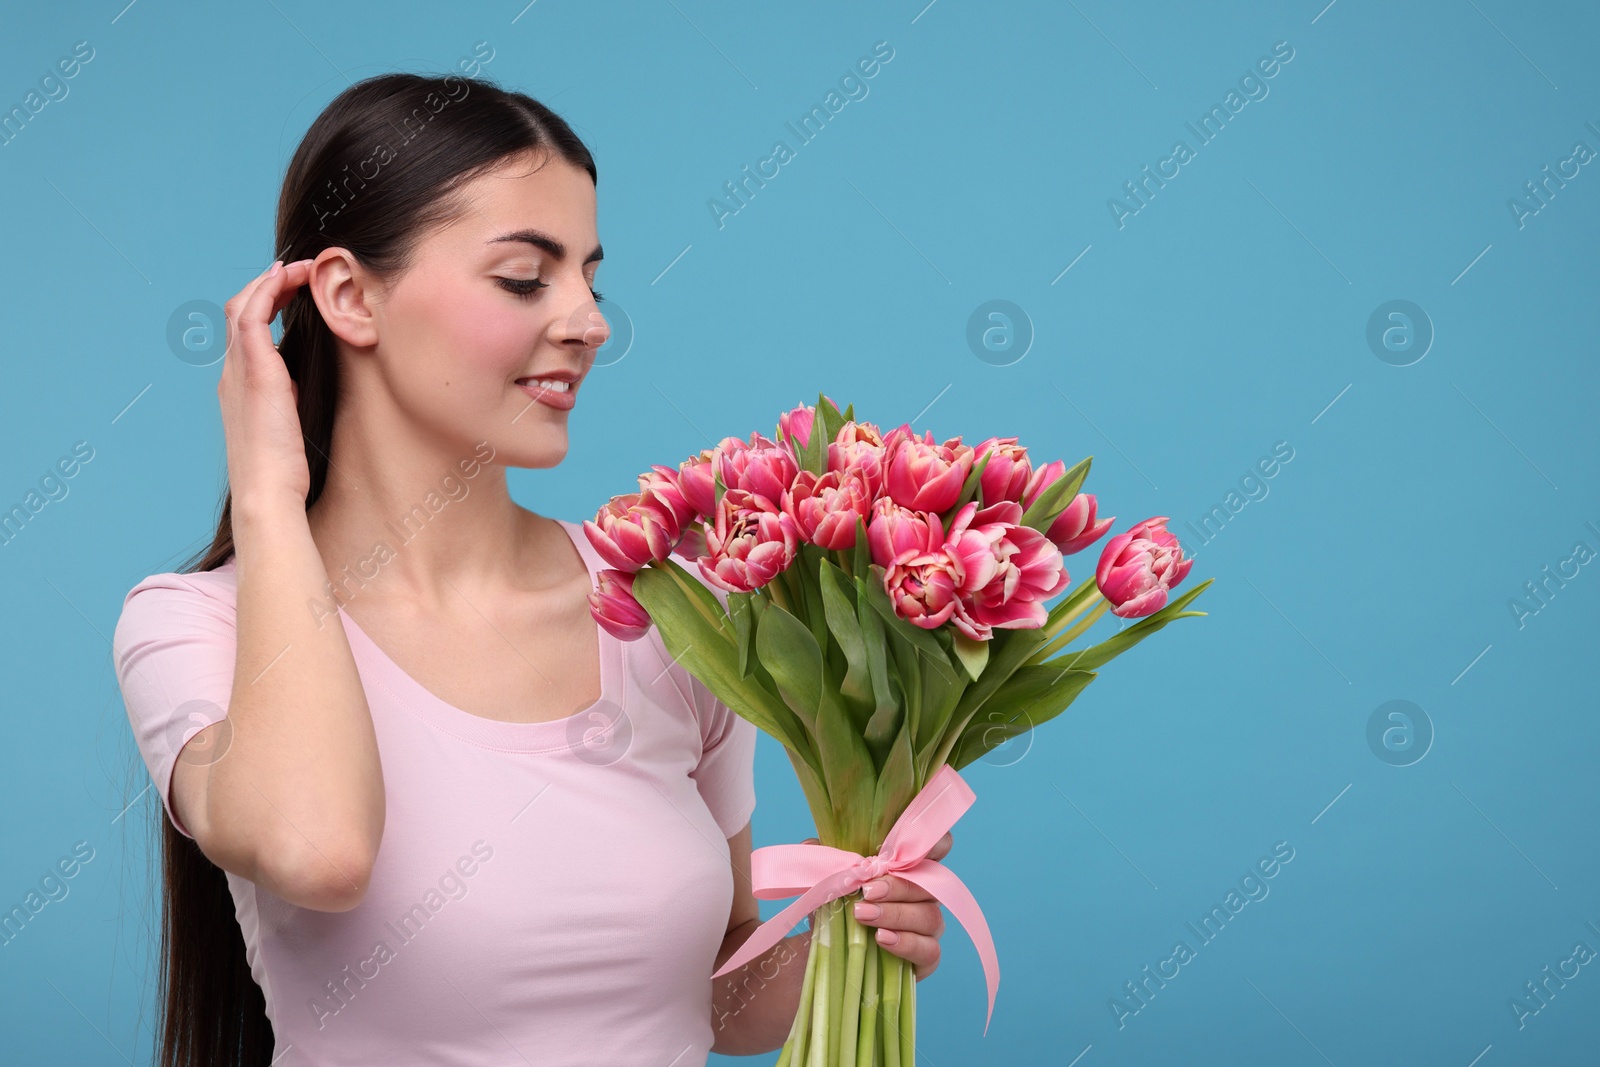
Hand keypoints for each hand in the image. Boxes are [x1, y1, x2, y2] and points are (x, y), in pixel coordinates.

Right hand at [219, 258, 316, 511]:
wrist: (267, 494)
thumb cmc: (282, 470)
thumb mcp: (287, 425)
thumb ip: (288, 399)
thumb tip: (302, 385)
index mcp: (238, 386)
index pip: (243, 330)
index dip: (265, 302)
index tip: (292, 289)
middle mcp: (231, 373)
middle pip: (237, 310)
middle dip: (267, 284)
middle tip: (299, 270)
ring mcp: (238, 371)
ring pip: (242, 306)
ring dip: (271, 280)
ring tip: (302, 268)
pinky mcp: (255, 373)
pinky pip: (252, 316)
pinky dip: (269, 291)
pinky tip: (290, 278)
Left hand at [802, 830, 951, 981]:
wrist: (825, 955)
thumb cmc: (836, 909)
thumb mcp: (827, 882)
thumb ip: (824, 860)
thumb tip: (811, 844)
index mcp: (907, 869)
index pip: (935, 850)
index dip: (934, 845)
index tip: (907, 849)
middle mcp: (925, 897)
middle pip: (929, 885)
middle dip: (897, 887)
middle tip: (866, 892)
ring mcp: (928, 929)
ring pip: (930, 917)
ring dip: (896, 914)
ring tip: (863, 916)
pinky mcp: (925, 959)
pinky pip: (930, 950)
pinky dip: (907, 943)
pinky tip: (882, 939)